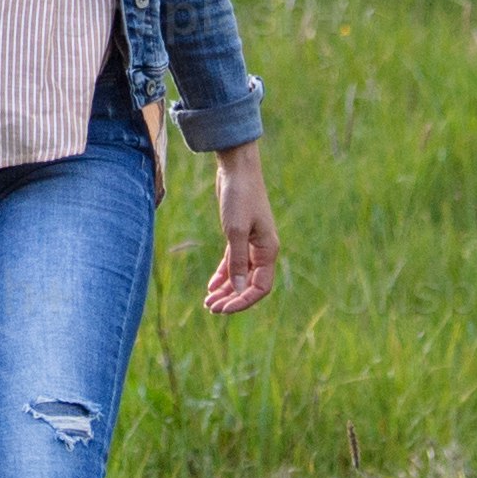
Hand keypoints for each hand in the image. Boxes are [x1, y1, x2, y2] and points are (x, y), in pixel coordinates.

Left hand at [200, 146, 278, 312]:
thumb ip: (237, 262)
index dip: (244, 301)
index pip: (260, 287)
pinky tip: (211, 286)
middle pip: (249, 284)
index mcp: (268, 250)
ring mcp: (251, 243)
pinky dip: (223, 274)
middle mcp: (262, 250)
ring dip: (226, 289)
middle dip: (232, 298)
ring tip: (208, 301)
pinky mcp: (239, 236)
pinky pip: (233, 262)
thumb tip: (239, 291)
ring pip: (240, 275)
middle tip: (211, 308)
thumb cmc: (240, 197)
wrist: (237, 169)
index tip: (224, 308)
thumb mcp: (235, 231)